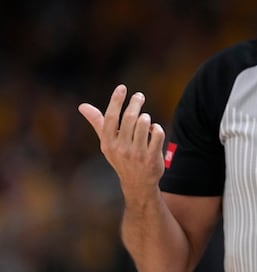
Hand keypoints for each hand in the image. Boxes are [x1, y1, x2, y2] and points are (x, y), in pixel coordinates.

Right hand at [78, 84, 166, 199]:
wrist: (137, 183)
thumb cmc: (121, 157)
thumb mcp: (107, 143)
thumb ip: (98, 123)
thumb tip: (82, 106)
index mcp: (108, 143)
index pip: (110, 118)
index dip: (116, 101)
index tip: (122, 87)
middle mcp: (121, 149)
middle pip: (130, 118)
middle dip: (135, 103)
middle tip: (139, 96)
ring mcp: (137, 154)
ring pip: (145, 124)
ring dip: (146, 118)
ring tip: (145, 120)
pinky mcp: (152, 158)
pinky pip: (158, 134)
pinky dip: (158, 128)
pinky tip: (154, 131)